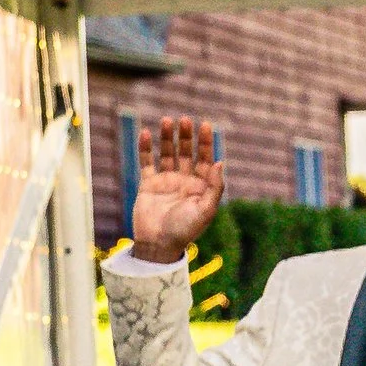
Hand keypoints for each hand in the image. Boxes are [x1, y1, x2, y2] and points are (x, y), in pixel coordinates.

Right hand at [127, 116, 224, 264]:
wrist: (158, 245)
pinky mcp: (148, 184)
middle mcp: (185, 181)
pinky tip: (145, 133)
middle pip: (187, 153)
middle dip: (187, 137)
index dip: (206, 142)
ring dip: (167, 138)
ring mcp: (166, 181)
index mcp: (201, 187)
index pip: (205, 159)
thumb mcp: (205, 210)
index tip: (205, 125)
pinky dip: (145, 148)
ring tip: (167, 121)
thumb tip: (219, 162)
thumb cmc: (185, 230)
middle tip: (185, 120)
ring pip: (167, 154)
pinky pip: (146, 163)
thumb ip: (215, 187)